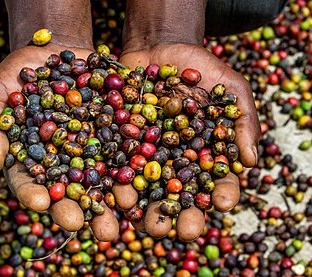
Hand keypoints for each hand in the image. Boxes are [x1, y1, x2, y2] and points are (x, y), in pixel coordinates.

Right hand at [0, 44, 118, 240]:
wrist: (56, 50)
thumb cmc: (19, 73)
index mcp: (32, 159)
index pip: (30, 182)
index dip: (35, 193)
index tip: (43, 204)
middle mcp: (64, 160)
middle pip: (72, 190)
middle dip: (83, 210)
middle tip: (94, 229)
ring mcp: (92, 148)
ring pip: (103, 177)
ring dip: (116, 196)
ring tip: (127, 211)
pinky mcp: (115, 132)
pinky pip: (126, 148)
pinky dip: (136, 161)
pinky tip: (145, 174)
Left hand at [120, 43, 260, 240]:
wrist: (159, 48)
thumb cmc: (200, 67)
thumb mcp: (230, 87)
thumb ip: (243, 121)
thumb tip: (250, 161)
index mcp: (205, 152)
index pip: (218, 180)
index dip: (222, 194)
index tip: (224, 204)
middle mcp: (176, 159)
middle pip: (180, 193)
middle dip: (181, 213)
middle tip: (181, 231)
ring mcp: (148, 153)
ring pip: (147, 187)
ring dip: (146, 207)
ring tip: (144, 222)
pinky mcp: (122, 143)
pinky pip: (119, 164)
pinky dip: (118, 179)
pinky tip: (117, 196)